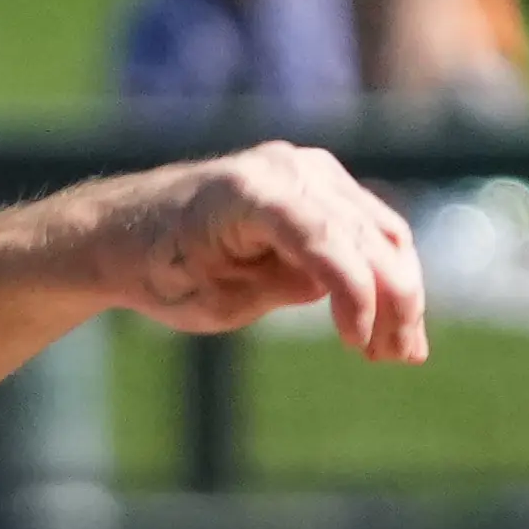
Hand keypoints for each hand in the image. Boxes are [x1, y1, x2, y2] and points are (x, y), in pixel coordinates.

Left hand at [84, 143, 429, 363]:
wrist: (128, 229)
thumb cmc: (162, 271)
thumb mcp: (216, 300)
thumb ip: (283, 288)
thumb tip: (352, 286)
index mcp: (249, 193)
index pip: (324, 238)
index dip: (354, 292)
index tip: (357, 344)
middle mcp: (286, 168)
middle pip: (365, 235)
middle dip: (393, 300)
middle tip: (398, 359)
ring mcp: (308, 169)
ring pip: (381, 230)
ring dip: (399, 291)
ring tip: (399, 352)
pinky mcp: (320, 182)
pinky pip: (368, 226)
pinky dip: (386, 270)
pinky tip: (391, 322)